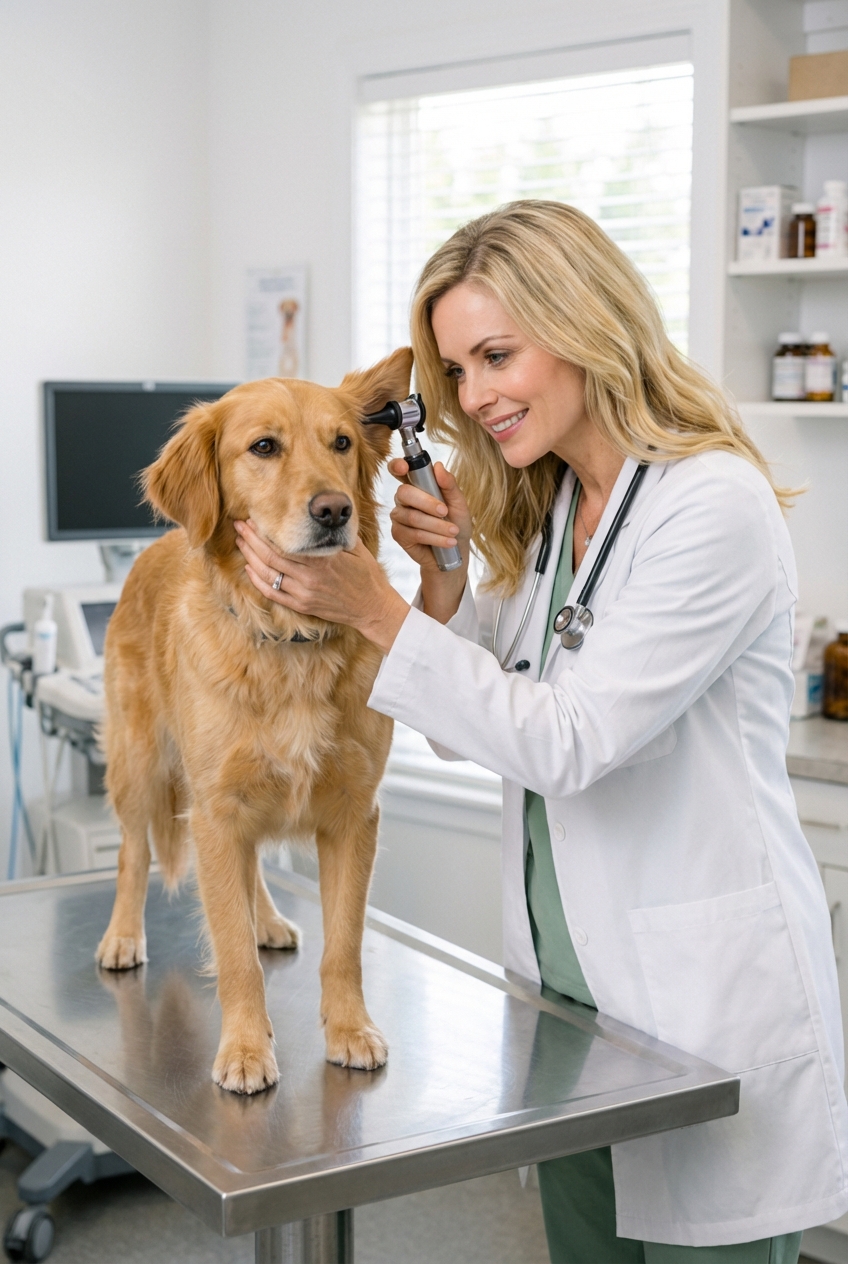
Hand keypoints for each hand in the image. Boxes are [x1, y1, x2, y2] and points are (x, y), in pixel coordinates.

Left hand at [234, 521, 409, 653]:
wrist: (372, 608)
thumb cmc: (366, 575)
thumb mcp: (355, 547)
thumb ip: (336, 532)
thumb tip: (323, 512)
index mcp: (322, 560)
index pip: (284, 544)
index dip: (264, 531)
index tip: (254, 518)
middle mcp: (309, 578)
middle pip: (270, 556)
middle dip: (251, 539)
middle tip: (239, 525)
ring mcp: (303, 594)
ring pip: (267, 575)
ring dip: (250, 557)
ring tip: (241, 543)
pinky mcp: (302, 606)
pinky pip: (273, 593)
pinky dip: (258, 580)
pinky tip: (249, 568)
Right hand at [388, 459, 470, 624]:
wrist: (456, 552)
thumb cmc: (456, 523)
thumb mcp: (459, 503)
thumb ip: (449, 485)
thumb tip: (438, 466)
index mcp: (417, 484)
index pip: (399, 470)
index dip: (397, 465)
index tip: (404, 467)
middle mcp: (404, 499)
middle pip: (404, 492)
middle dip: (427, 502)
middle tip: (445, 511)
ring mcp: (399, 516)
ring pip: (412, 516)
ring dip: (436, 525)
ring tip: (453, 532)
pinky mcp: (399, 534)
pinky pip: (413, 533)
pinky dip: (433, 537)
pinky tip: (448, 542)